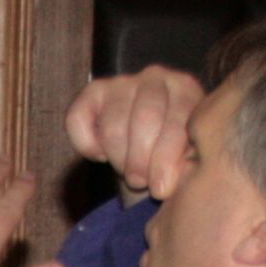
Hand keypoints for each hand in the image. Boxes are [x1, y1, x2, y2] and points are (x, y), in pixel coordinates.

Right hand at [64, 65, 202, 202]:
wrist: (146, 150)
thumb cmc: (169, 157)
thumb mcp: (185, 159)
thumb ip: (184, 162)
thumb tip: (171, 177)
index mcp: (186, 88)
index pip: (176, 120)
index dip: (166, 158)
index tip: (161, 189)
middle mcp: (155, 77)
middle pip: (145, 120)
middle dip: (141, 160)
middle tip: (140, 183)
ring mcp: (122, 81)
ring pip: (113, 126)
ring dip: (118, 158)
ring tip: (126, 172)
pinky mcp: (92, 91)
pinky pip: (79, 120)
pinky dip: (87, 146)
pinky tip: (102, 154)